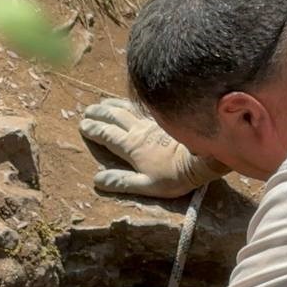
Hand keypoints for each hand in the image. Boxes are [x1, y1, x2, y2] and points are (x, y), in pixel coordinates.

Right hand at [79, 98, 227, 198]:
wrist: (202, 157)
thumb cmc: (176, 176)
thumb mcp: (147, 185)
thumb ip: (122, 182)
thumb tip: (97, 180)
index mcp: (131, 147)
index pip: (106, 135)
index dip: (93, 130)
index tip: (83, 125)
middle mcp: (138, 130)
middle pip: (113, 118)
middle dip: (98, 114)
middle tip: (87, 111)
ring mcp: (152, 122)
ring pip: (127, 109)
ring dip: (112, 105)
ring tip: (102, 103)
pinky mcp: (165, 118)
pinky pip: (144, 107)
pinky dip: (133, 102)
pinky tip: (132, 101)